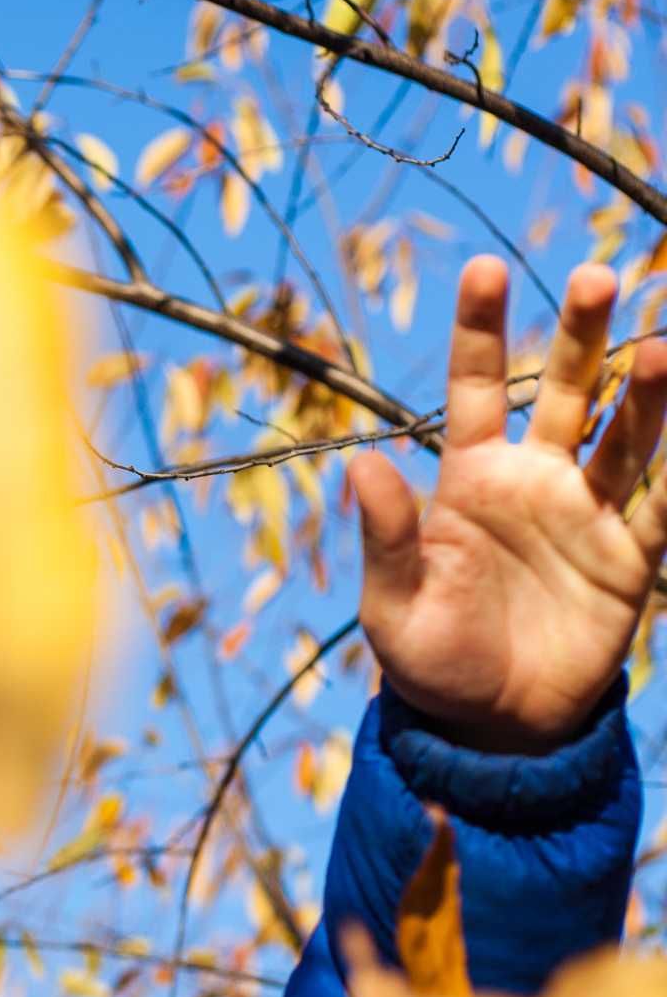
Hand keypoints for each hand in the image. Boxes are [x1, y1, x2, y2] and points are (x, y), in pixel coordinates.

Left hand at [351, 258, 666, 753]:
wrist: (492, 727)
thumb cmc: (431, 661)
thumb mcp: (394, 608)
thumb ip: (386, 539)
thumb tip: (359, 464)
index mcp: (471, 479)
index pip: (474, 389)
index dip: (480, 330)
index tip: (485, 269)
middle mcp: (535, 480)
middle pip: (563, 391)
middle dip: (581, 335)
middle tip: (596, 275)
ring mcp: (587, 515)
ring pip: (624, 438)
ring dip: (645, 395)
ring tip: (664, 348)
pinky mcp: (628, 560)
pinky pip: (661, 510)